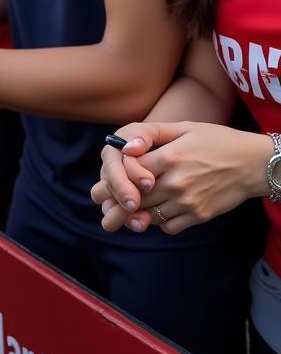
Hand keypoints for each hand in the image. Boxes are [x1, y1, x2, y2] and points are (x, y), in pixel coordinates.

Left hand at [93, 122, 273, 234]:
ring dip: (134, 217)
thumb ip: (152, 134)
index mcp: (170, 156)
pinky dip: (159, 222)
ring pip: (150, 214)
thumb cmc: (216, 140)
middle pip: (136, 198)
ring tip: (119, 220)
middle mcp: (177, 181)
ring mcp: (189, 201)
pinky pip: (169, 225)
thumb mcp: (183, 127)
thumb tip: (126, 146)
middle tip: (103, 214)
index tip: (100, 190)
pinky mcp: (200, 215)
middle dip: (115, 207)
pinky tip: (153, 216)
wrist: (253, 163)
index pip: (130, 172)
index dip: (112, 181)